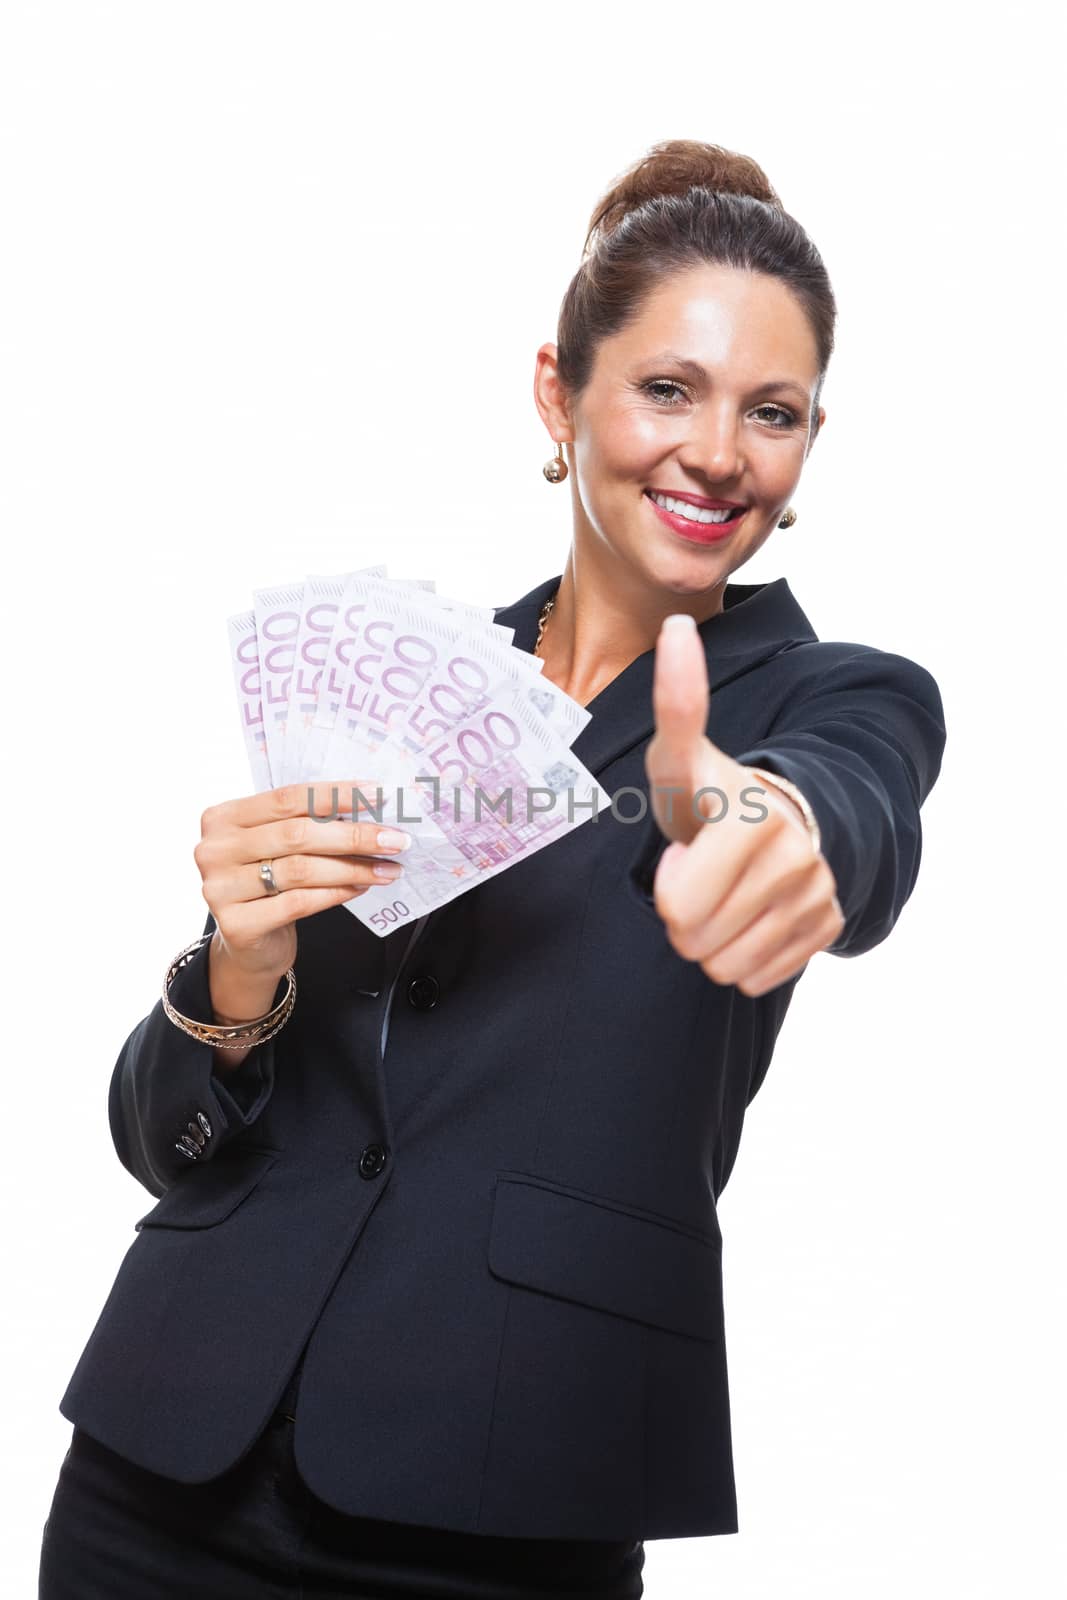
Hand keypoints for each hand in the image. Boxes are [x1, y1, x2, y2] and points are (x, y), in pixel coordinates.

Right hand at [194, 779, 412, 984]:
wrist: (246, 944)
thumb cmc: (268, 884)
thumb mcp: (275, 846)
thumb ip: (305, 824)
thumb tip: (369, 805)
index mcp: (223, 817)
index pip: (288, 797)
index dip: (337, 794)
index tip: (379, 796)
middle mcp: (214, 850)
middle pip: (297, 834)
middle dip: (354, 835)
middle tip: (396, 840)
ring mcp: (220, 888)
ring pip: (302, 870)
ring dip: (353, 867)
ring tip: (387, 868)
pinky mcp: (237, 924)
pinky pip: (299, 902)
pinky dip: (336, 892)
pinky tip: (361, 887)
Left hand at [644, 616, 844, 996]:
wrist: (770, 820)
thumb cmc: (711, 793)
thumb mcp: (680, 754)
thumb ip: (676, 701)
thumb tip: (675, 626)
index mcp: (754, 819)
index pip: (678, 911)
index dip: (667, 888)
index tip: (683, 852)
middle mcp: (797, 859)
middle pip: (697, 942)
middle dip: (686, 918)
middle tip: (701, 876)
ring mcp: (818, 896)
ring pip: (727, 968)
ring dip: (713, 940)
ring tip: (724, 894)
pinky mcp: (830, 928)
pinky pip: (759, 978)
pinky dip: (745, 958)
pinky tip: (750, 916)